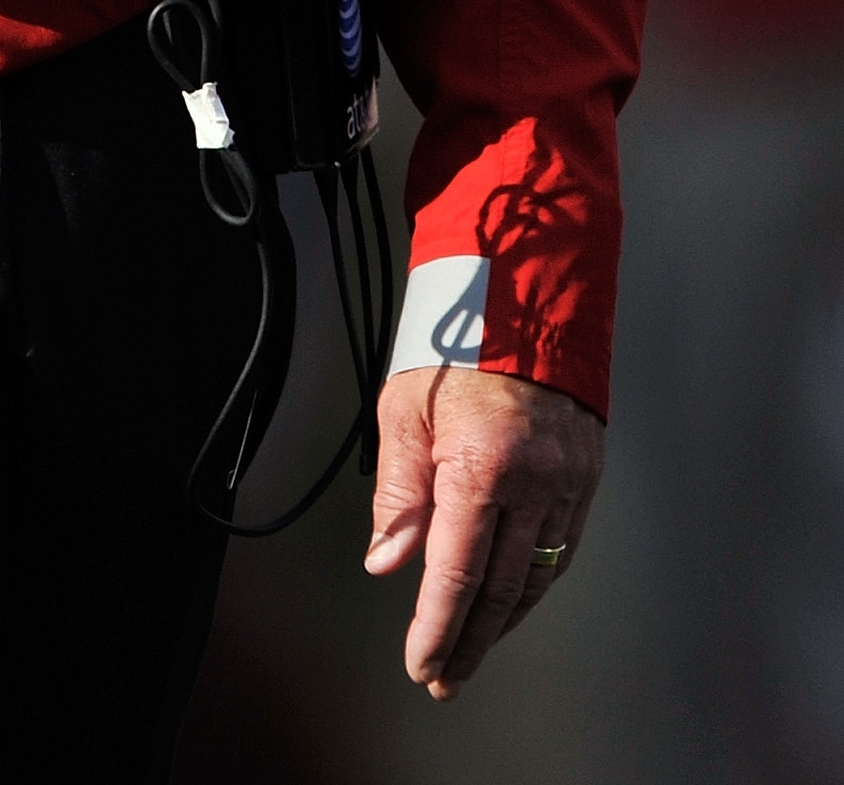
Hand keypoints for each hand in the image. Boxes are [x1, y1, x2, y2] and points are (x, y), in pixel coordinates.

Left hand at [365, 365, 601, 697]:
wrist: (522, 298)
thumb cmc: (456, 344)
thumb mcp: (404, 411)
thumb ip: (399, 494)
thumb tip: (387, 561)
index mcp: (482, 465)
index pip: (457, 572)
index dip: (438, 628)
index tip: (422, 663)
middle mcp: (533, 481)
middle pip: (500, 589)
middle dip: (469, 641)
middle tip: (444, 675)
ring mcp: (566, 482)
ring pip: (536, 577)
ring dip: (503, 623)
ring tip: (472, 650)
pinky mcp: (585, 476)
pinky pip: (561, 549)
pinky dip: (534, 584)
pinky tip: (513, 601)